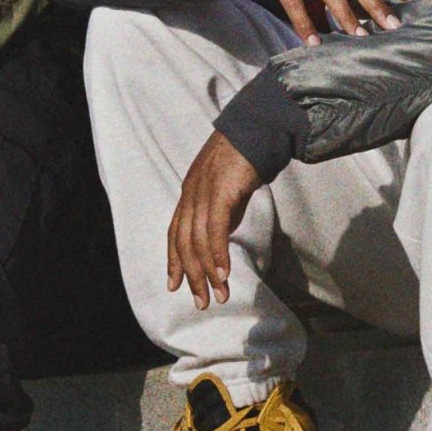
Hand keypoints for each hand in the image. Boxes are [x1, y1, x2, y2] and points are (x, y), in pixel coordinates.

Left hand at [167, 130, 261, 310]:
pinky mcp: (221, 191)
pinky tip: (224, 273)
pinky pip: (215, 230)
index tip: (174, 286)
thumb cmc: (245, 158)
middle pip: (184, 243)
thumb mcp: (227, 191)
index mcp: (190, 194)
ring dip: (208, 273)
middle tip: (201, 302)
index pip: (175, 234)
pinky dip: (218, 254)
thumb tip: (220, 240)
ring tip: (219, 295)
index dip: (173, 261)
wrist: (258, 129)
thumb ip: (221, 214)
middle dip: (192, 276)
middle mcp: (191, 194)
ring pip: (198, 241)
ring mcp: (203, 192)